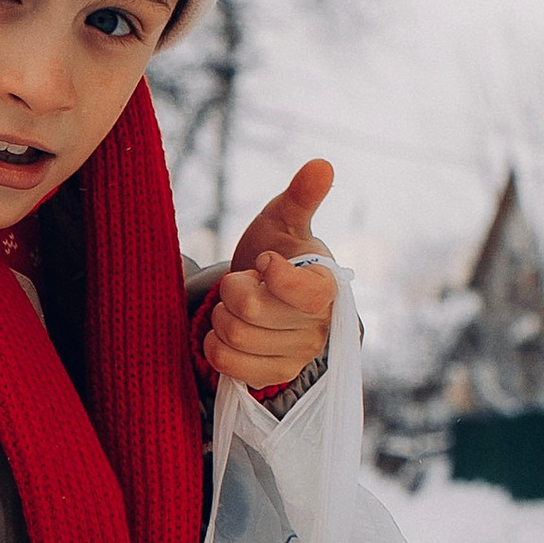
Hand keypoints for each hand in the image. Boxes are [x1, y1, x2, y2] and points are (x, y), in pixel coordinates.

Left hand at [201, 154, 335, 395]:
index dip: (274, 275)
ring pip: (236, 338)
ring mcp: (296, 355)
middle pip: (254, 313)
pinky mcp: (272, 376)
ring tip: (235, 306)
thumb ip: (301, 196)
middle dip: (235, 290)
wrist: (259, 294)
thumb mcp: (283, 220)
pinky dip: (215, 345)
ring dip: (222, 316)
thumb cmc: (274, 251)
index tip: (265, 260)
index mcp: (328, 287)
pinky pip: (228, 366)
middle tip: (243, 283)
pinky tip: (226, 331)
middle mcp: (318, 327)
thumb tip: (321, 165)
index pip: (306, 294)